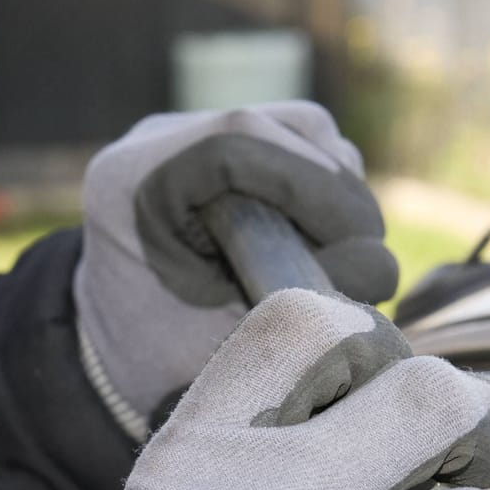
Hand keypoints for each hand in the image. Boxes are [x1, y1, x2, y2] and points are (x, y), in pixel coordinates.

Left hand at [75, 102, 398, 438]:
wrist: (112, 350)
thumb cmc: (158, 361)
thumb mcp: (219, 346)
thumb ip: (293, 307)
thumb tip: (377, 269)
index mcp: (128, 182)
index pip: (238, 142)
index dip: (314, 188)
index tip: (358, 249)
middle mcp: (155, 140)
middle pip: (284, 128)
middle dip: (340, 195)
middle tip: (367, 265)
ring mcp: (190, 133)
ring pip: (303, 131)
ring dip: (338, 192)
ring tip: (342, 259)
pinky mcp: (221, 143)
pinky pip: (299, 145)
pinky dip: (324, 191)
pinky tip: (320, 242)